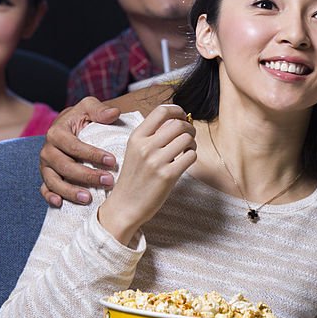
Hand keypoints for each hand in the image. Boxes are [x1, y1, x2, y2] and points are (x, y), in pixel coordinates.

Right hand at [39, 97, 120, 206]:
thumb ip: (99, 110)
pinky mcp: (46, 177)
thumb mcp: (89, 108)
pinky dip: (50, 197)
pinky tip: (61, 204)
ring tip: (89, 199)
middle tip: (108, 181)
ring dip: (70, 191)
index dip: (92, 154)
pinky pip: (44, 189)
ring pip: (53, 181)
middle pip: (64, 166)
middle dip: (87, 176)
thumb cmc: (82, 118)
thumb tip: (114, 113)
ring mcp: (45, 166)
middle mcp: (47, 150)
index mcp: (56, 133)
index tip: (112, 161)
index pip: (74, 145)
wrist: (70, 128)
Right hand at [97, 105, 195, 244]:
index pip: (161, 111)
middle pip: (178, 124)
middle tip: (189, 136)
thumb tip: (177, 120)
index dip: (177, 110)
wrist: (124, 207)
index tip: (183, 116)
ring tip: (186, 150)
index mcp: (136, 137)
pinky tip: (184, 162)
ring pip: (187, 138)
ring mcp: (156, 161)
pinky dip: (192, 156)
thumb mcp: (135, 151)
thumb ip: (152, 135)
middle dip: (189, 128)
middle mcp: (145, 146)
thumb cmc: (133, 178)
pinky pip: (191, 156)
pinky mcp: (168, 176)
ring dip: (192, 143)